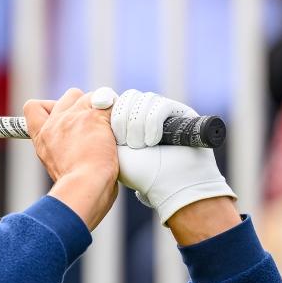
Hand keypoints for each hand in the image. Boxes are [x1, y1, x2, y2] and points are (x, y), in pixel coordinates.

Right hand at [23, 88, 118, 229]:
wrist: (84, 187)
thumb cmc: (76, 187)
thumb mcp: (58, 168)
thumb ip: (64, 151)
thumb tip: (77, 151)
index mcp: (42, 137)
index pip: (33, 107)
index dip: (50, 107)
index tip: (63, 118)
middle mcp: (55, 123)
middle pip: (70, 96)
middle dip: (84, 106)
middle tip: (95, 127)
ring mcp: (74, 117)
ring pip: (91, 96)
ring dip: (102, 109)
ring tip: (109, 131)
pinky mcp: (95, 117)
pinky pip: (110, 103)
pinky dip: (117, 114)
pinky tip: (119, 130)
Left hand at [105, 89, 237, 225]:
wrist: (168, 185)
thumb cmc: (138, 173)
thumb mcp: (113, 148)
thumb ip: (104, 124)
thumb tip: (100, 98)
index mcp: (128, 122)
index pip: (117, 99)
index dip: (110, 105)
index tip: (106, 122)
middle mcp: (146, 114)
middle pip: (129, 96)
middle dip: (123, 120)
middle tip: (127, 144)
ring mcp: (164, 112)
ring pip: (144, 99)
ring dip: (138, 125)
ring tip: (141, 146)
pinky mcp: (181, 113)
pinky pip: (160, 105)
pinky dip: (153, 124)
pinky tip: (154, 141)